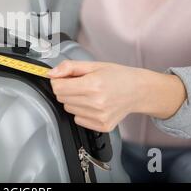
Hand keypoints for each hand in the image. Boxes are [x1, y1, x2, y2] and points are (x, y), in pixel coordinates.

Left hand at [48, 61, 186, 131]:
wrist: (139, 91)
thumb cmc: (118, 76)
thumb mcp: (93, 65)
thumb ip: (69, 67)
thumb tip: (51, 73)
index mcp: (93, 85)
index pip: (58, 88)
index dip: (58, 81)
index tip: (64, 78)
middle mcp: (96, 103)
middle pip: (62, 98)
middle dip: (66, 89)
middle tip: (81, 84)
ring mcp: (99, 116)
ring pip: (68, 109)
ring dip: (74, 101)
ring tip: (90, 93)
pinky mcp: (102, 126)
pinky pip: (78, 119)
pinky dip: (82, 111)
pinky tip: (94, 104)